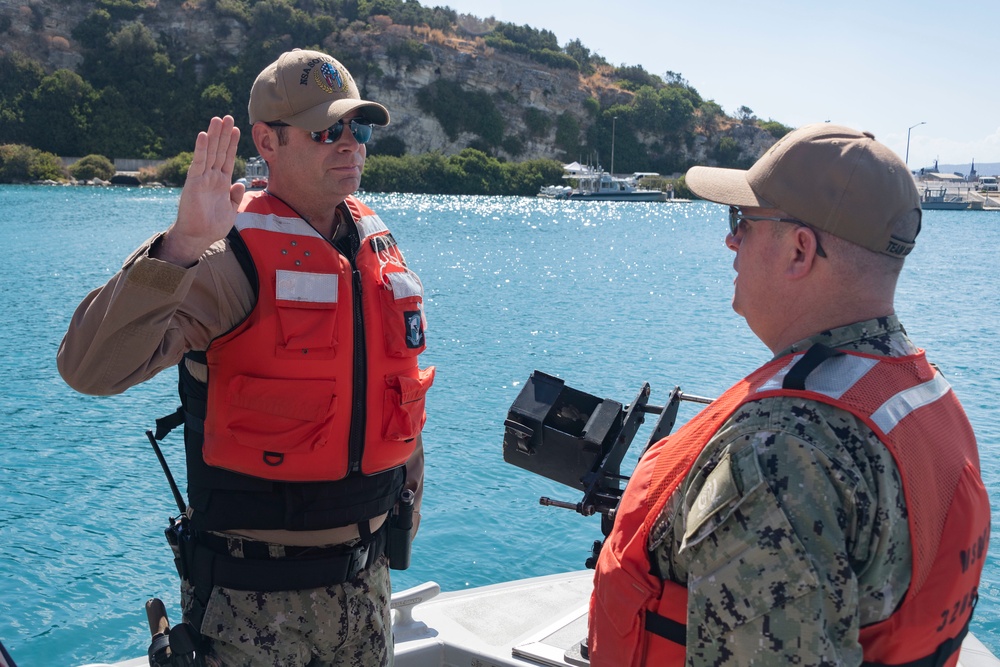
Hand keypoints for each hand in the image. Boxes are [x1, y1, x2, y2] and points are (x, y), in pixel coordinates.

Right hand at [156, 116, 244, 266]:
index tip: (237, 129)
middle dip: (224, 134)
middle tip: (228, 116)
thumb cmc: (213, 226)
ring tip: (218, 118)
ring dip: (213, 135)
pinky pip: (198, 162)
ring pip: (209, 152)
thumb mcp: (231, 211)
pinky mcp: (194, 182)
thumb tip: (240, 184)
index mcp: (222, 183)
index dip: (232, 144)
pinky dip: (200, 149)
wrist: (198, 237)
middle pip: (219, 151)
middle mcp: (212, 177)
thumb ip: (235, 197)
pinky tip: (203, 135)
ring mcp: (202, 178)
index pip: (228, 159)